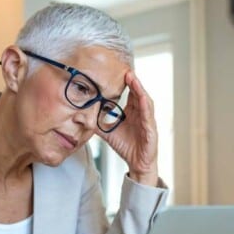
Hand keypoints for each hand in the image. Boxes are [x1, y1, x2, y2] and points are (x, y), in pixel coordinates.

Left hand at [98, 71, 158, 185]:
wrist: (136, 163)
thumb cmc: (127, 147)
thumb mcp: (108, 133)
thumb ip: (97, 123)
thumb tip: (82, 116)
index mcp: (133, 112)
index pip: (131, 94)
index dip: (126, 83)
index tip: (118, 72)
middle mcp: (142, 114)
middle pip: (138, 93)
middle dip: (133, 81)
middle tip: (126, 70)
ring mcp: (148, 121)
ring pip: (145, 101)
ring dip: (140, 89)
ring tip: (133, 79)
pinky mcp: (151, 130)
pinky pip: (148, 116)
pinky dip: (145, 106)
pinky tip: (141, 98)